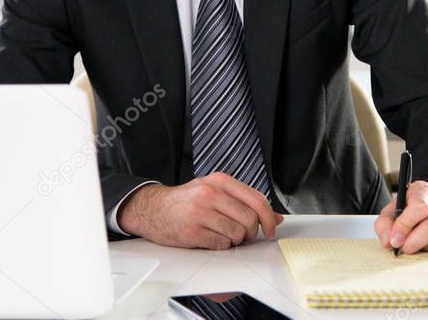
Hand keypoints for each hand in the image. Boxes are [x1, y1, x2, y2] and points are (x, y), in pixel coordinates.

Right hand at [117, 172, 283, 249]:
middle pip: (249, 219)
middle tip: (245, 234)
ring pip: (237, 234)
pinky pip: (221, 244)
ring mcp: (200, 213)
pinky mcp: (191, 232)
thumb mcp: (215, 191)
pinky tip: (212, 238)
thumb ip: (244, 200)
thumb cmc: (186, 201)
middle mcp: (210, 194)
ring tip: (224, 234)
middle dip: (251, 232)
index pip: (256, 199)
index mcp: (219, 181)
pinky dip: (221, 245)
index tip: (272, 228)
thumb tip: (274, 217)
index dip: (268, 217)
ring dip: (235, 240)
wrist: (153, 209)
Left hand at [373, 181, 427, 253]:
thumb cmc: (412, 209)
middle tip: (405, 248)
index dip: (405, 227)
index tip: (395, 240)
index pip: (419, 208)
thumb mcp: (394, 211)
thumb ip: (385, 224)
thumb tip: (388, 241)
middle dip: (414, 243)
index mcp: (424, 189)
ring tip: (420, 242)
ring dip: (426, 248)